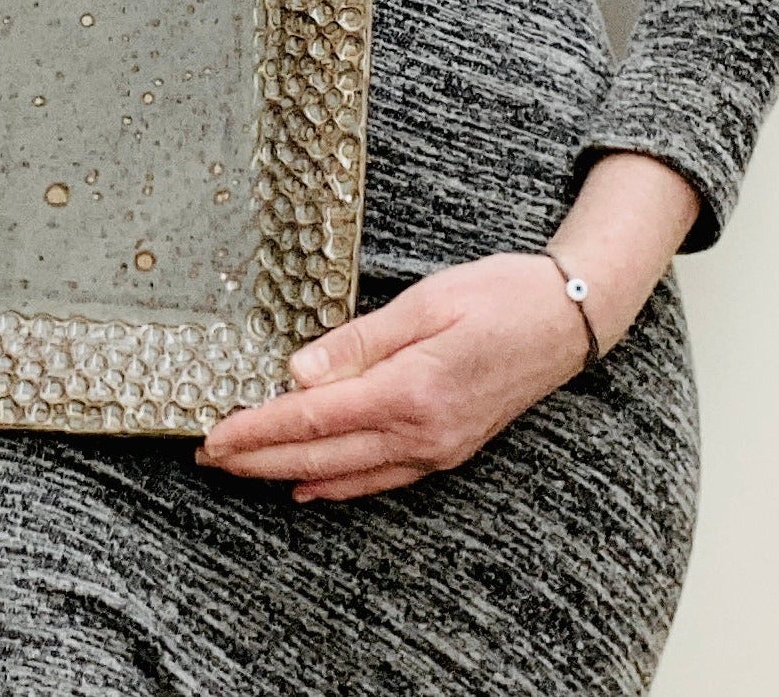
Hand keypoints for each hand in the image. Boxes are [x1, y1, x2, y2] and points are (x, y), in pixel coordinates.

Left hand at [194, 253, 594, 503]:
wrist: (570, 319)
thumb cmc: (502, 295)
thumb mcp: (426, 301)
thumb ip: (359, 341)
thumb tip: (298, 373)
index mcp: (410, 391)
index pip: (313, 418)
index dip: (257, 429)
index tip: (213, 436)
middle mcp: (422, 433)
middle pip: (320, 456)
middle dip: (258, 459)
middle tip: (208, 459)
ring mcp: (438, 449)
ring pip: (346, 475)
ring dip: (288, 473)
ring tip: (242, 470)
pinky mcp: (449, 449)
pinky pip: (381, 478)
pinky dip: (338, 484)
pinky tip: (310, 484)